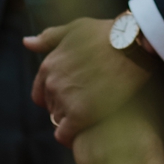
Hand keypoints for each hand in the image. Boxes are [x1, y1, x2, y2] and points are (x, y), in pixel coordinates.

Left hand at [25, 16, 149, 141]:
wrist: (136, 44)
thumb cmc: (109, 33)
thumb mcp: (77, 28)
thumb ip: (50, 38)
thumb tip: (27, 43)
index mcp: (49, 64)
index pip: (41, 93)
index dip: (56, 96)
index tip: (75, 96)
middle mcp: (52, 83)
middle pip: (51, 107)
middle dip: (65, 107)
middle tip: (90, 103)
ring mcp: (65, 98)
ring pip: (58, 120)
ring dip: (71, 120)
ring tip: (93, 116)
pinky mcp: (80, 115)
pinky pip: (65, 135)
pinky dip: (72, 136)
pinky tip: (86, 130)